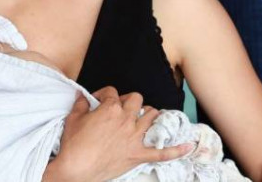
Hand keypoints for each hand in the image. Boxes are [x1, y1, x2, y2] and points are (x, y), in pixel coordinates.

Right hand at [44, 87, 194, 180]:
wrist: (76, 169)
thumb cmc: (73, 145)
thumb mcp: (73, 118)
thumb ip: (81, 103)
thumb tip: (82, 96)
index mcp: (110, 109)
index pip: (112, 92)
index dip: (105, 95)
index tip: (99, 100)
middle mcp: (126, 120)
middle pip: (136, 99)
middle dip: (128, 100)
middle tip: (120, 107)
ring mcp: (134, 138)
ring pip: (151, 117)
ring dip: (148, 114)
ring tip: (143, 116)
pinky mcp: (138, 155)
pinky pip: (162, 153)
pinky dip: (176, 150)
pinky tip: (189, 146)